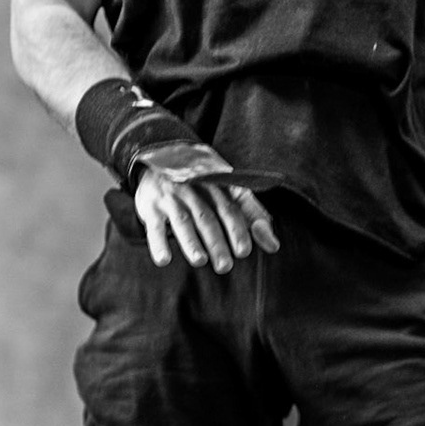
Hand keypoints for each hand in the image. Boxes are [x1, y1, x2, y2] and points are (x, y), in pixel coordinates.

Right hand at [133, 141, 280, 270]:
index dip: (237, 229)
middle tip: (225, 266)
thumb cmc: (204, 186)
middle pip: (207, 217)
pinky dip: (158, 243)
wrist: (160, 159)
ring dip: (191, 242)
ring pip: (183, 221)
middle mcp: (195, 189)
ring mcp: (171, 197)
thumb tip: (274, 246)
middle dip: (216, 242)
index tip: (244, 251)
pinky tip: (164, 260)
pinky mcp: (150, 206)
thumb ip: (253, 217)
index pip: (230, 207)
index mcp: (217, 186)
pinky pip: (154, 226)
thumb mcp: (230, 193)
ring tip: (200, 261)